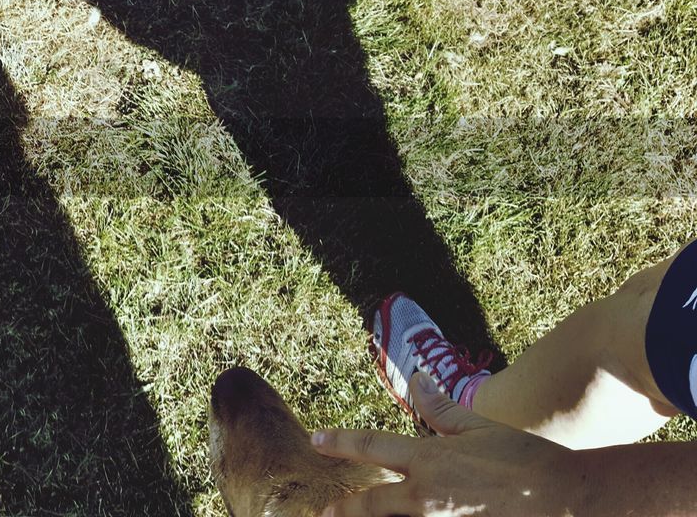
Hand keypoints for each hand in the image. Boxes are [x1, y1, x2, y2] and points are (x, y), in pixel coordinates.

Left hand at [311, 373, 584, 515]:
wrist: (567, 500)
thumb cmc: (525, 459)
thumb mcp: (480, 427)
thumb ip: (441, 409)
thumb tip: (419, 379)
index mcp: (429, 459)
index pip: (370, 446)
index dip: (339, 442)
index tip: (316, 440)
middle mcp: (427, 495)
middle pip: (372, 503)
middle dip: (345, 507)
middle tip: (324, 511)